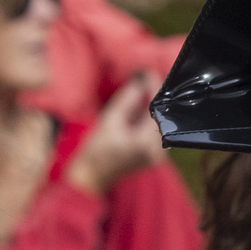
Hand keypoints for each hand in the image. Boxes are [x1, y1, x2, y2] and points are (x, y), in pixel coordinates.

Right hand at [65, 76, 161, 195]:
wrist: (91, 175)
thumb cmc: (96, 149)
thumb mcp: (110, 118)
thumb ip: (129, 99)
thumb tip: (142, 81)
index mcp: (147, 143)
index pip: (156, 110)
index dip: (153, 89)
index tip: (149, 73)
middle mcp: (157, 152)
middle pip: (160, 117)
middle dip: (151, 99)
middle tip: (142, 81)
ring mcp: (156, 157)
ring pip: (157, 125)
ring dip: (148, 110)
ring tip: (136, 97)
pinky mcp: (152, 157)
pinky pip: (154, 133)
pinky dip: (146, 122)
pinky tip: (134, 116)